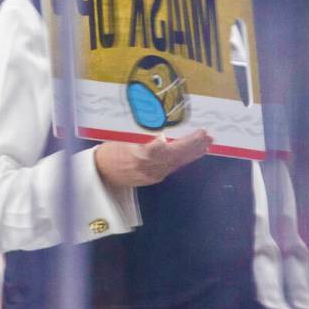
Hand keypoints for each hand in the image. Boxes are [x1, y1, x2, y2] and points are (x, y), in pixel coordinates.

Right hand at [94, 129, 211, 187]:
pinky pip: (174, 167)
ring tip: (207, 142)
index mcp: (136, 155)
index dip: (179, 141)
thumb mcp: (119, 138)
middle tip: (206, 134)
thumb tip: (159, 130)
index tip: (192, 132)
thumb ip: (139, 135)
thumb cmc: (109, 153)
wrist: (101, 174)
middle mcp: (147, 167)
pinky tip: (195, 152)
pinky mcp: (155, 178)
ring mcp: (153, 174)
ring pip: (177, 162)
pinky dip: (186, 158)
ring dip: (193, 152)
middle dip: (192, 144)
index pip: (161, 148)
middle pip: (174, 155)